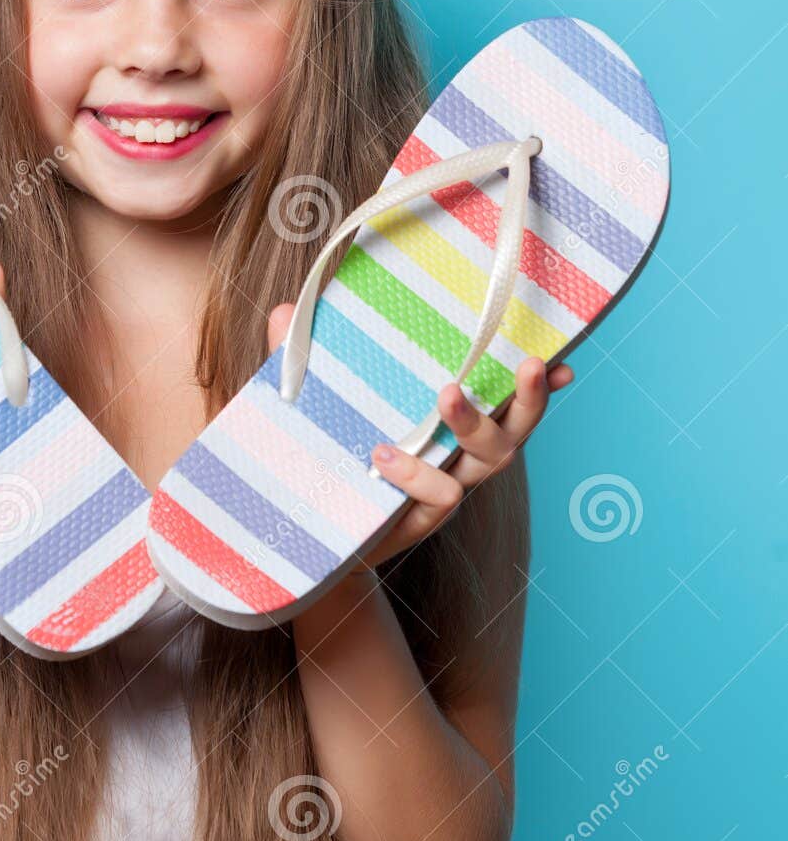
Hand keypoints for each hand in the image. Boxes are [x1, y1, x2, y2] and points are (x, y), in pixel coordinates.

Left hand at [265, 301, 572, 565]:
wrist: (304, 530)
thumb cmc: (320, 455)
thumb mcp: (307, 401)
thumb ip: (295, 358)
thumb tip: (279, 309)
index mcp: (446, 422)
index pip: (503, 396)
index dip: (538, 382)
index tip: (560, 357)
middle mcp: (456, 455)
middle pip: (516, 429)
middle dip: (529, 397)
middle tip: (530, 364)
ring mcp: (441, 487)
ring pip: (488, 462)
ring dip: (474, 425)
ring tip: (446, 394)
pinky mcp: (418, 520)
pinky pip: (439, 499)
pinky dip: (417, 476)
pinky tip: (383, 456)